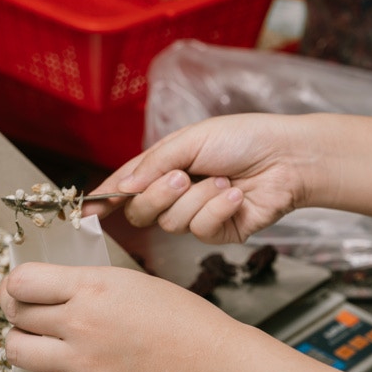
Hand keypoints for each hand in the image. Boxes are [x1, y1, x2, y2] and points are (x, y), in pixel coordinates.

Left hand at [0, 262, 241, 371]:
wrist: (210, 360)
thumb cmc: (181, 317)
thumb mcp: (131, 280)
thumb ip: (87, 284)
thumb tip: (48, 290)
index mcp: (94, 285)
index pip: (21, 281)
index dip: (15, 286)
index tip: (21, 292)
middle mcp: (82, 322)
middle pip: (16, 314)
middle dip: (21, 315)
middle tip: (36, 320)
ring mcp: (83, 363)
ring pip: (16, 351)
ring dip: (24, 348)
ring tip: (43, 348)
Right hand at [85, 113, 320, 243]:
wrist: (287, 157)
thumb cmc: (243, 138)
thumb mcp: (191, 140)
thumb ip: (153, 164)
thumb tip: (121, 187)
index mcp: (165, 166)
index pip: (125, 185)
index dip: (104, 199)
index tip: (83, 212)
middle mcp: (176, 193)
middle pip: (140, 212)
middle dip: (158, 195)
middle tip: (182, 177)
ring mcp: (197, 215)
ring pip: (170, 223)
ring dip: (198, 198)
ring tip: (224, 179)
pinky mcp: (219, 232)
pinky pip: (200, 230)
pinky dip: (218, 209)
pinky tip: (236, 194)